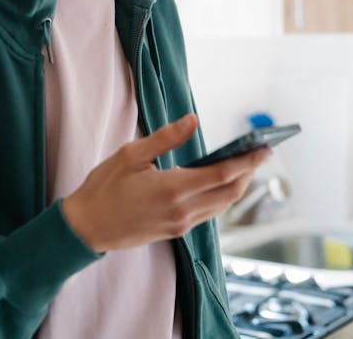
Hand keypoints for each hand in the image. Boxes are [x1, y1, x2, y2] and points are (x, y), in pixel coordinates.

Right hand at [62, 114, 271, 252]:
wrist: (87, 227)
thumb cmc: (104, 187)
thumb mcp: (131, 154)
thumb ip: (166, 138)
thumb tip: (193, 120)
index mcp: (173, 189)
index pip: (222, 174)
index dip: (247, 161)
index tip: (264, 149)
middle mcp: (182, 211)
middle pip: (229, 193)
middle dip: (248, 173)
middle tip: (259, 153)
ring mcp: (180, 224)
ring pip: (221, 205)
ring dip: (237, 185)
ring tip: (245, 164)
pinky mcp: (175, 231)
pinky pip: (208, 213)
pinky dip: (221, 196)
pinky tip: (218, 181)